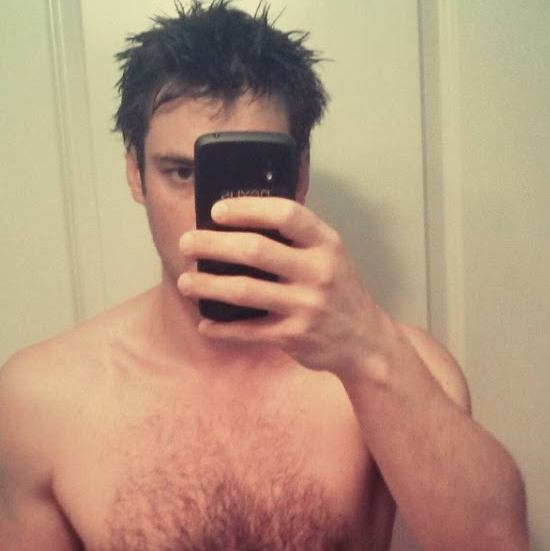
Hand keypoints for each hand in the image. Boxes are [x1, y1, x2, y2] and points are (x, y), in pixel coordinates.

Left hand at [177, 197, 395, 378]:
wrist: (364, 341)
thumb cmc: (338, 291)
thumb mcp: (329, 255)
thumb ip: (296, 238)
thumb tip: (241, 221)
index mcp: (326, 244)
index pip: (286, 215)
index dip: (248, 209)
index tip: (217, 210)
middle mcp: (317, 272)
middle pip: (256, 251)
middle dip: (213, 244)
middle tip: (186, 242)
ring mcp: (305, 306)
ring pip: (245, 290)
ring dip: (208, 285)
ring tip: (185, 281)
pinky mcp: (294, 336)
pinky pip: (248, 330)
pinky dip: (222, 328)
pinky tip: (205, 323)